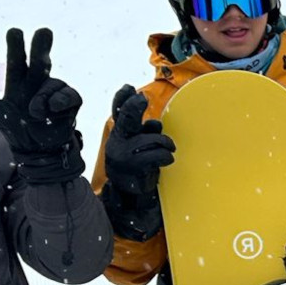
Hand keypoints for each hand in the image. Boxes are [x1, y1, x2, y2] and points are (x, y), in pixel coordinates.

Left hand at [0, 28, 83, 180]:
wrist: (39, 147)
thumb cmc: (19, 125)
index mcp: (19, 81)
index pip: (17, 60)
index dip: (16, 46)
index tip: (15, 31)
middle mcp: (38, 81)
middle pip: (40, 61)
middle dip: (41, 46)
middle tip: (44, 31)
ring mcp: (55, 90)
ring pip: (51, 84)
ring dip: (43, 97)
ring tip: (36, 112)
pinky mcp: (70, 100)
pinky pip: (67, 95)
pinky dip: (60, 102)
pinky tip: (54, 109)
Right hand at [100, 85, 175, 238]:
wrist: (132, 196)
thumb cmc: (140, 167)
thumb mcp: (140, 146)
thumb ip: (145, 132)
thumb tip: (154, 123)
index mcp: (119, 135)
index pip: (118, 113)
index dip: (122, 99)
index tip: (129, 88)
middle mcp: (117, 143)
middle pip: (125, 119)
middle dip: (133, 106)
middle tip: (141, 98)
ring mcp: (123, 155)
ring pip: (152, 137)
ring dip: (165, 142)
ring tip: (168, 150)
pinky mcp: (133, 167)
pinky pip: (156, 154)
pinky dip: (166, 156)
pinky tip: (168, 160)